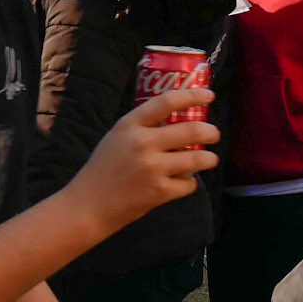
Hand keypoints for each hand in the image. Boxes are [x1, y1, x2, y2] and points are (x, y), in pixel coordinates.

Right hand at [62, 89, 219, 237]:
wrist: (88, 206)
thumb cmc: (103, 170)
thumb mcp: (117, 138)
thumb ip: (143, 127)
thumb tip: (178, 119)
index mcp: (130, 125)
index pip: (167, 101)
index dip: (192, 95)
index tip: (209, 96)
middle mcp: (142, 143)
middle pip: (192, 130)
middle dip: (211, 132)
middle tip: (214, 134)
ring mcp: (152, 168)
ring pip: (198, 158)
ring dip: (209, 159)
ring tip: (209, 159)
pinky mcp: (159, 192)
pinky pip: (189, 184)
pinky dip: (189, 183)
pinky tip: (182, 183)